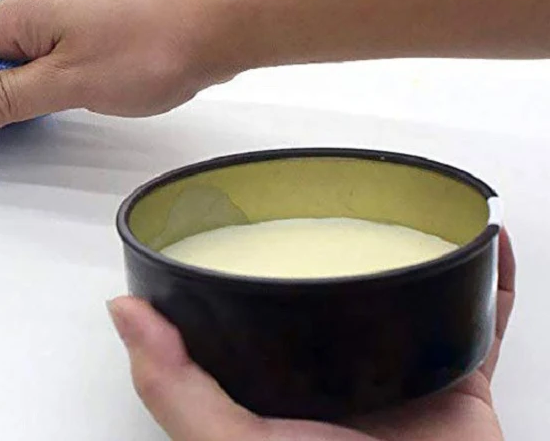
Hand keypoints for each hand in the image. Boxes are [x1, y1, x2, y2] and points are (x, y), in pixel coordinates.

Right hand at [0, 0, 223, 129]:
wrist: (214, 23)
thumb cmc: (147, 50)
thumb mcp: (68, 84)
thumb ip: (8, 95)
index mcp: (21, 9)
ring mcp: (68, 3)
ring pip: (17, 44)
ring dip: (5, 78)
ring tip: (0, 116)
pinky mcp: (93, 14)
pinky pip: (47, 42)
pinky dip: (35, 69)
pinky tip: (44, 92)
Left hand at [108, 230, 515, 440]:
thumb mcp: (228, 440)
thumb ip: (172, 385)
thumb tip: (122, 311)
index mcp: (284, 371)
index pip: (265, 302)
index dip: (258, 259)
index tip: (249, 213)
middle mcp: (339, 363)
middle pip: (338, 287)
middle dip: (339, 244)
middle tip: (334, 198)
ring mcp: (399, 366)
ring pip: (407, 291)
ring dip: (412, 251)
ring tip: (407, 206)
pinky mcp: (456, 375)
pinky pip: (482, 319)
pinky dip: (491, 282)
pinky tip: (487, 245)